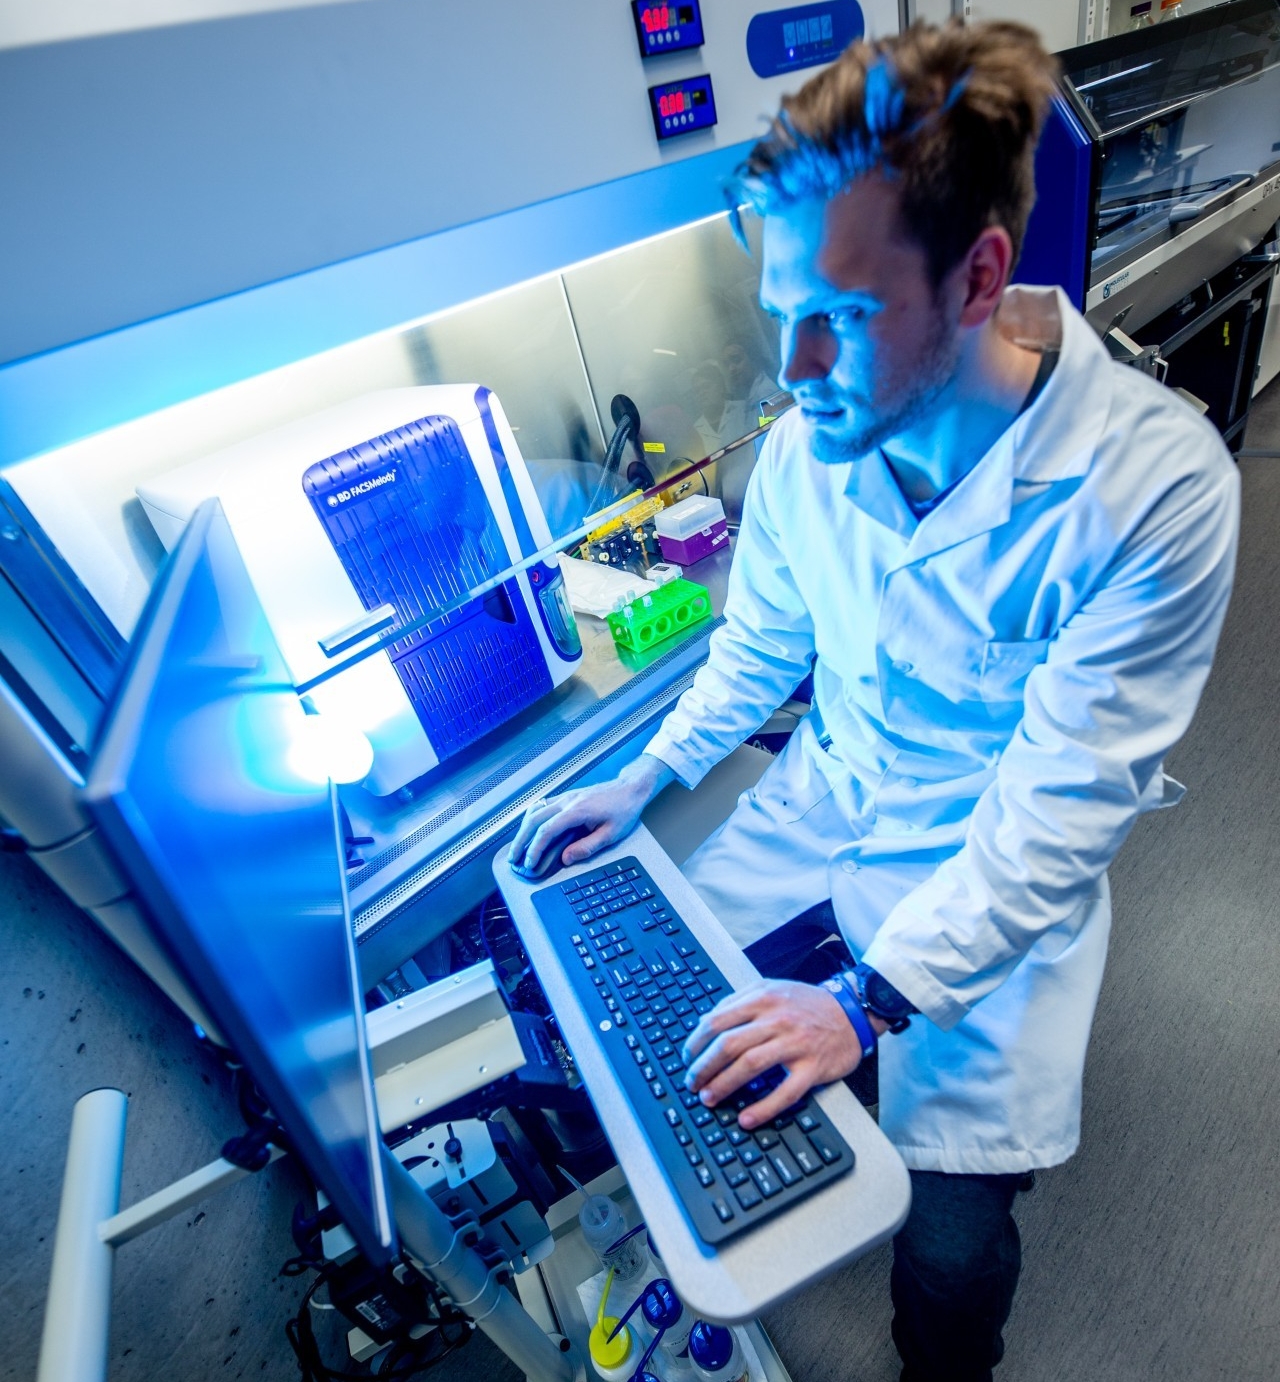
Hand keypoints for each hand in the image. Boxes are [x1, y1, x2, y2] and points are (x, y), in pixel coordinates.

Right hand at [508, 754, 675, 872]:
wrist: (630, 789)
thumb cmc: (624, 809)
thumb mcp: (611, 834)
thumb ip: (587, 847)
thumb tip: (566, 859)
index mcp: (577, 811)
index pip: (547, 831)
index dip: (535, 849)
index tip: (529, 862)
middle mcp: (567, 802)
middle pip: (534, 820)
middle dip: (521, 841)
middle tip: (514, 858)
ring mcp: (565, 798)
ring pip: (535, 811)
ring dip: (523, 829)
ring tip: (517, 846)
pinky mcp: (566, 797)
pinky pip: (542, 806)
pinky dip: (531, 818)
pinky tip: (529, 828)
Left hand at [681, 979, 871, 1128]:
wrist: (852, 1012)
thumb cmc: (808, 1004)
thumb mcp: (773, 990)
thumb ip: (741, 1001)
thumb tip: (706, 1023)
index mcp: (762, 998)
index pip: (717, 1020)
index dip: (696, 1043)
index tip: (687, 1058)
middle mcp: (777, 1019)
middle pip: (728, 1044)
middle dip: (704, 1068)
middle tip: (692, 1083)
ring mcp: (796, 1043)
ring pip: (750, 1065)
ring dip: (723, 1085)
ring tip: (709, 1098)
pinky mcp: (813, 1067)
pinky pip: (785, 1092)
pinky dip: (763, 1108)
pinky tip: (746, 1119)